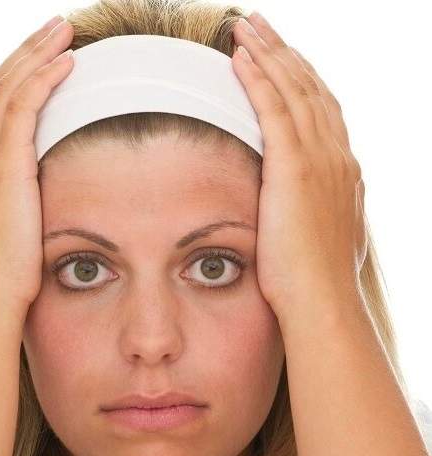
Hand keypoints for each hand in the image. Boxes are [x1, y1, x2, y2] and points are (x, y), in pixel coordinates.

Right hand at [0, 15, 74, 310]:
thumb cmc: (1, 274)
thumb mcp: (3, 233)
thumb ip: (11, 209)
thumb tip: (28, 206)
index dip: (12, 79)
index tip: (37, 61)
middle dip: (23, 55)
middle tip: (51, 30)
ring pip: (8, 87)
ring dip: (36, 54)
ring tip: (62, 30)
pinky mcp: (3, 164)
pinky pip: (23, 106)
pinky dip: (43, 79)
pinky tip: (67, 62)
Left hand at [231, 13, 366, 320]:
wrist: (323, 302)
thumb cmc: (315, 281)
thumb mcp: (323, 237)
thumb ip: (317, 211)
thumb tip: (307, 208)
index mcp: (342, 170)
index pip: (320, 111)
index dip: (300, 79)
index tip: (280, 59)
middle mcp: (337, 155)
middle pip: (309, 89)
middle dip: (284, 54)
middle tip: (261, 26)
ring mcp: (320, 159)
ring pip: (293, 90)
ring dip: (269, 54)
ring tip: (245, 27)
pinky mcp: (295, 169)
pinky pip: (274, 110)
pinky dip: (258, 79)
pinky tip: (239, 57)